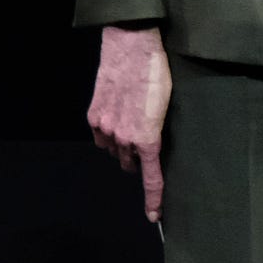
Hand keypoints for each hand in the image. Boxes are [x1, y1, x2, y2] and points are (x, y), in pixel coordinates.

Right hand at [88, 25, 170, 222]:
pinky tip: (117, 121)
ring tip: (134, 123)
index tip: (155, 216)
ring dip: (123, 146)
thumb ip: (160, 131)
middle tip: (147, 143)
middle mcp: (124, 138)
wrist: (132, 46)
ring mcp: (105, 127)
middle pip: (131, 163)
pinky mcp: (93, 115)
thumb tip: (156, 145)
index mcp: (148, 138)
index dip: (154, 199)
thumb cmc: (159, 73)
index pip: (151, 178)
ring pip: (115, 151)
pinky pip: (100, 138)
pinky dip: (108, 135)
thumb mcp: (169, 105)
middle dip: (139, 160)